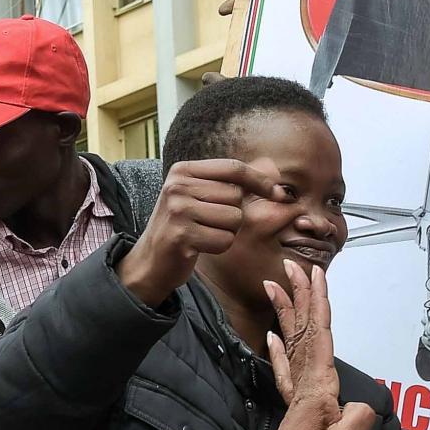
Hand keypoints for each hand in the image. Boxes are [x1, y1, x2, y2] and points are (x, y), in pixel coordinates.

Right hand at [118, 158, 284, 305]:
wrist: (150, 261)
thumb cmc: (183, 227)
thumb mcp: (198, 197)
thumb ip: (229, 184)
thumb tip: (276, 178)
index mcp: (182, 171)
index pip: (232, 168)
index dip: (260, 180)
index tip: (279, 193)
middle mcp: (177, 186)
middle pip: (235, 195)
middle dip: (233, 213)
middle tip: (208, 223)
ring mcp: (178, 210)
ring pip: (234, 218)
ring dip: (226, 232)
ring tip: (203, 234)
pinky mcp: (181, 235)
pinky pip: (224, 239)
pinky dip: (219, 247)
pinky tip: (199, 247)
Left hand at [256, 260, 375, 429]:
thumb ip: (357, 419)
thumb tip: (359, 405)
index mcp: (319, 387)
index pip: (321, 334)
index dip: (320, 303)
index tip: (317, 273)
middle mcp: (306, 383)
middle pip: (305, 330)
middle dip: (301, 296)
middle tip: (294, 264)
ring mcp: (298, 394)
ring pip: (294, 342)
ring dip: (288, 312)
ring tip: (276, 284)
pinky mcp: (295, 408)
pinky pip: (286, 371)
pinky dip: (280, 349)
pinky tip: (273, 336)